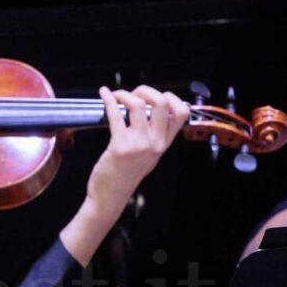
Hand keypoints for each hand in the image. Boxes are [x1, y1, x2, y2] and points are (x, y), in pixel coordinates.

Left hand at [84, 86, 188, 216]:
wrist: (110, 196)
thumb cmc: (124, 174)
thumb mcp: (147, 156)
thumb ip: (152, 137)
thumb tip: (147, 111)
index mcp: (163, 144)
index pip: (182, 113)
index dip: (172, 98)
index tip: (156, 96)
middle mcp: (155, 143)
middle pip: (163, 103)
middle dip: (147, 90)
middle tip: (134, 94)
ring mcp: (138, 144)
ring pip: (139, 105)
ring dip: (125, 94)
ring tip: (116, 95)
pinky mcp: (120, 146)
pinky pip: (115, 115)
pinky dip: (108, 100)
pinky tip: (104, 94)